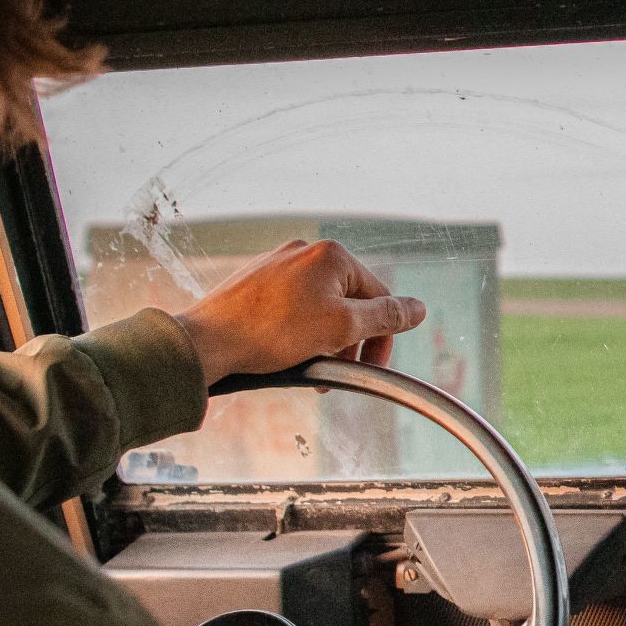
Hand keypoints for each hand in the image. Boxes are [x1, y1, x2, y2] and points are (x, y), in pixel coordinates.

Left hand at [171, 240, 427, 385]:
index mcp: (332, 256)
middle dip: (350, 342)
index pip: (379, 298)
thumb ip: (386, 316)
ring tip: (311, 368)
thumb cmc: (272, 332)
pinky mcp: (255, 283)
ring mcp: (276, 266)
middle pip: (350, 303)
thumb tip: (419, 308)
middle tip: (338, 371)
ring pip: (321, 307)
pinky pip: (293, 308)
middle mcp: (304, 253)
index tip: (370, 367)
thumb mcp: (342, 327)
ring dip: (325, 342)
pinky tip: (288, 355)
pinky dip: (299, 334)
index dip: (381, 338)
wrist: (207, 342)